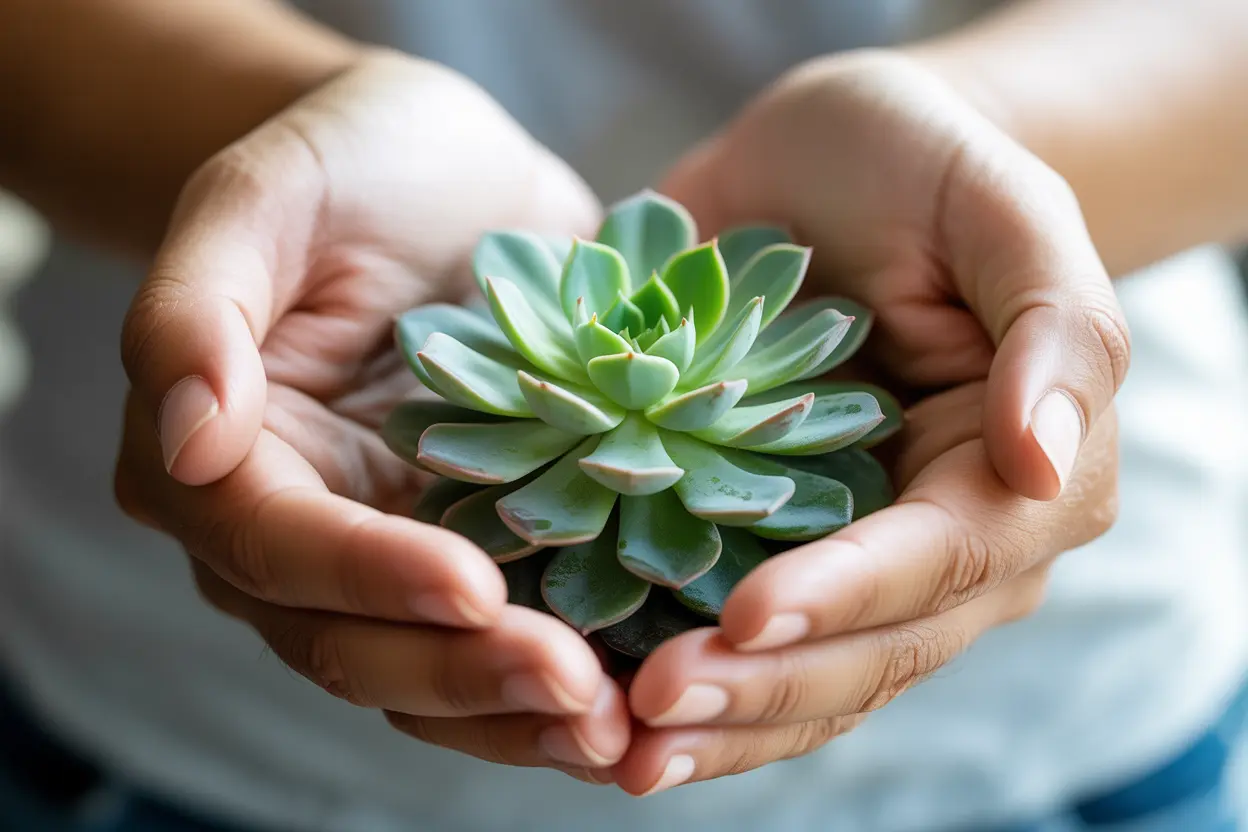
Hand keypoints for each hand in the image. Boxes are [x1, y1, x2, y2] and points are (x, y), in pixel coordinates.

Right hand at [113, 50, 627, 778]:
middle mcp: (304, 533)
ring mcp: (399, 550)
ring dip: (522, 716)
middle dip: (465, 675)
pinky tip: (647, 697)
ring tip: (623, 734)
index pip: (281, 549)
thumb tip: (188, 442)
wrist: (437, 167)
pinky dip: (570, 681)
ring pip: (436, 670)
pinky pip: (513, 637)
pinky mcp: (486, 543)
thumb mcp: (259, 197)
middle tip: (578, 692)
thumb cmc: (342, 162)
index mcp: (228, 463)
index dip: (371, 577)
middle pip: (357, 642)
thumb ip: (194, 310)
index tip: (475, 587)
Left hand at [609, 51, 1127, 793]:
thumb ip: (1055, 332)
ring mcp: (847, 557)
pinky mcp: (764, 545)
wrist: (829, 161)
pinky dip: (680, 682)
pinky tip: (594, 708)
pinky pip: (733, 642)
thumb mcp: (1005, 212)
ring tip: (613, 748)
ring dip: (714, 724)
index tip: (746, 615)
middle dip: (762, 689)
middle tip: (649, 708)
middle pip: (867, 652)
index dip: (846, 597)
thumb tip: (1043, 460)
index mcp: (1017, 482)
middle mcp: (940, 547)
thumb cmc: (925, 169)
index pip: (939, 563)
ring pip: (801, 678)